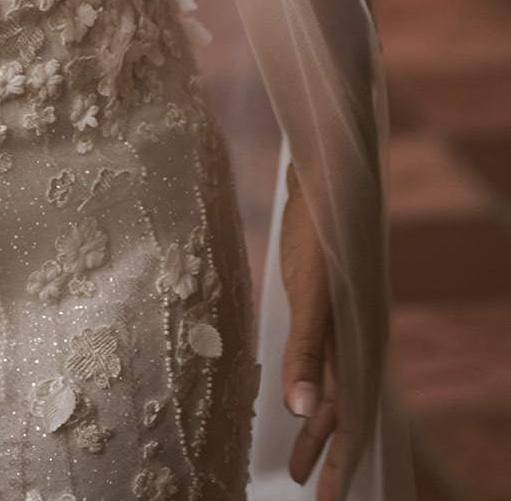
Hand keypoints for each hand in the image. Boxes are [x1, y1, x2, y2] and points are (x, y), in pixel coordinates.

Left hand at [280, 165, 347, 497]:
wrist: (322, 180)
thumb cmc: (318, 234)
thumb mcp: (309, 294)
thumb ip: (305, 353)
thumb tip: (302, 412)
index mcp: (353, 345)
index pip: (349, 419)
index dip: (338, 461)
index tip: (326, 500)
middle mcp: (349, 340)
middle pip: (338, 410)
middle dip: (325, 452)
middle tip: (307, 488)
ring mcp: (334, 322)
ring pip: (328, 387)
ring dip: (316, 423)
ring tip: (298, 458)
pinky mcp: (318, 303)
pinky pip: (317, 359)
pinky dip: (309, 384)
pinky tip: (295, 392)